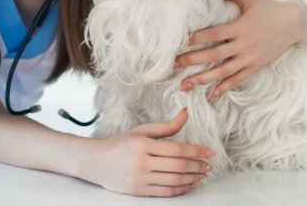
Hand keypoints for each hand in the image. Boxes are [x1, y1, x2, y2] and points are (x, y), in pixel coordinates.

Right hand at [90, 108, 214, 196]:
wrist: (97, 162)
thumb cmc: (120, 145)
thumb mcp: (142, 131)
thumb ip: (166, 126)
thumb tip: (186, 113)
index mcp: (144, 144)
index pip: (177, 149)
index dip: (197, 151)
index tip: (209, 152)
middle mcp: (142, 162)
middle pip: (179, 166)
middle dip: (198, 166)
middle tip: (208, 165)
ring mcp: (141, 178)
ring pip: (175, 181)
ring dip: (193, 178)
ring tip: (202, 174)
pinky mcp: (139, 191)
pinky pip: (166, 192)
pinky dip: (181, 189)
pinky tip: (189, 184)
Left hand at [175, 0, 306, 101]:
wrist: (294, 23)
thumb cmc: (268, 7)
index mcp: (240, 27)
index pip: (213, 34)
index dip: (194, 39)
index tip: (177, 43)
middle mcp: (244, 45)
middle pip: (213, 55)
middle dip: (191, 61)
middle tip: (171, 66)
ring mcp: (250, 58)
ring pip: (222, 72)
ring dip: (202, 79)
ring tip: (183, 85)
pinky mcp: (255, 66)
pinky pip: (236, 80)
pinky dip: (223, 89)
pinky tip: (209, 97)